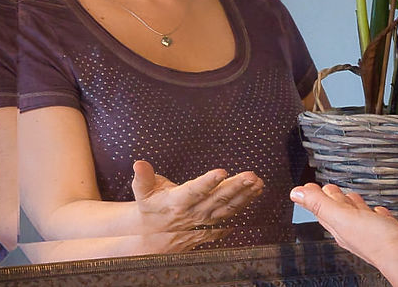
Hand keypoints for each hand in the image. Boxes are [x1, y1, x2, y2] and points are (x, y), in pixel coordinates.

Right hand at [131, 160, 263, 233]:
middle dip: (236, 187)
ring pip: (229, 207)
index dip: (208, 182)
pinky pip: (233, 212)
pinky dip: (245, 202)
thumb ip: (143, 177)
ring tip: (258, 182)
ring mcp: (206, 218)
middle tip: (251, 175)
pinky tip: (256, 192)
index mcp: (177, 201)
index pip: (195, 191)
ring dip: (245, 195)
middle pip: (218, 199)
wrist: (154, 234)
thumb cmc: (151, 206)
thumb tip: (139, 163)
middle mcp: (194, 212)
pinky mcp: (214, 221)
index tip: (221, 172)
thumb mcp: (142, 192)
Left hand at [290, 183, 397, 281]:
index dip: (316, 197)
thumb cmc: (378, 241)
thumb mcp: (343, 217)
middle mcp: (355, 231)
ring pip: (359, 215)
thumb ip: (320, 204)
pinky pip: (380, 220)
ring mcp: (373, 232)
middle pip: (340, 211)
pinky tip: (380, 210)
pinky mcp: (390, 232)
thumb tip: (296, 194)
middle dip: (334, 198)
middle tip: (328, 188)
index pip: (323, 209)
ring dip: (354, 204)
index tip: (310, 187)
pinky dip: (376, 212)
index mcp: (341, 227)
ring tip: (352, 196)